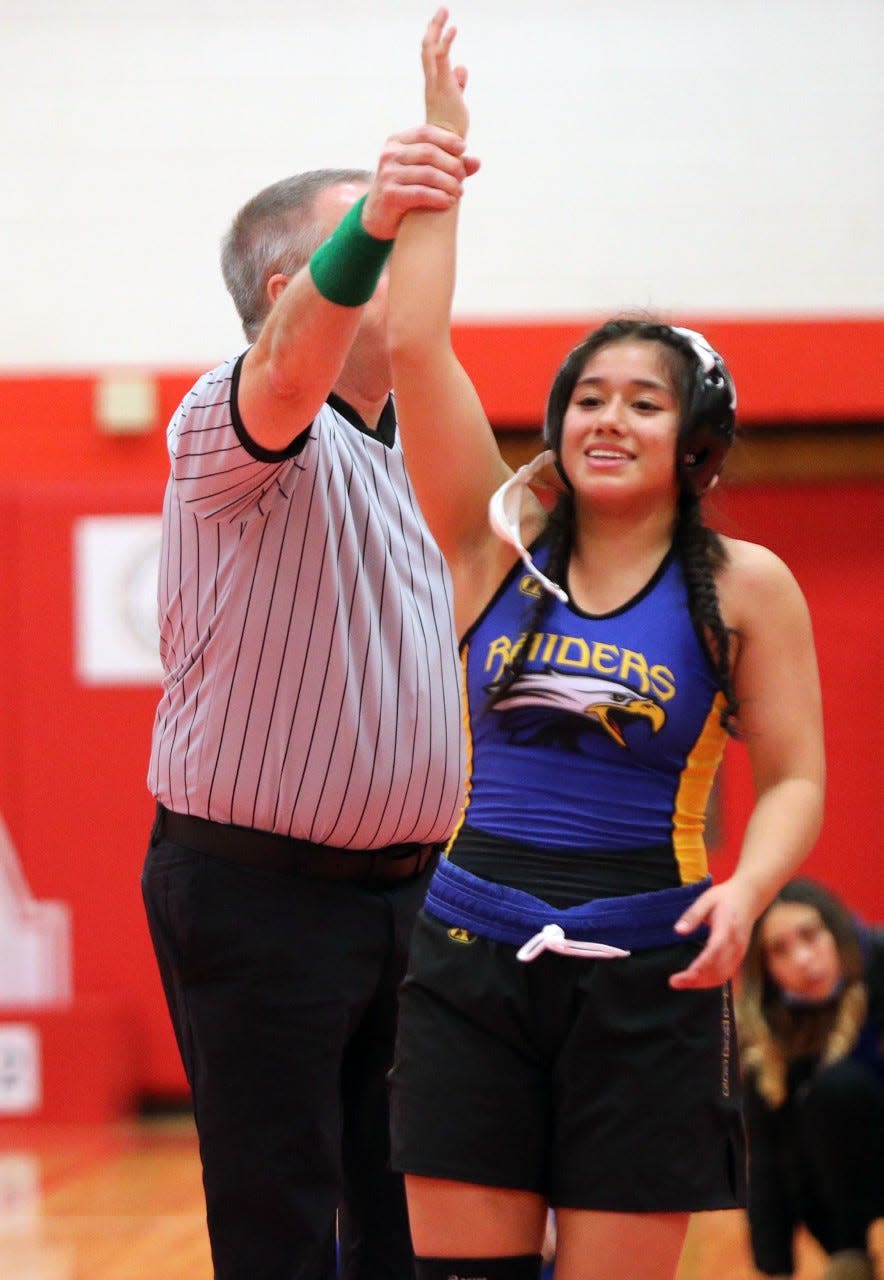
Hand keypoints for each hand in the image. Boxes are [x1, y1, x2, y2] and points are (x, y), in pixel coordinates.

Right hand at [361, 123, 478, 240]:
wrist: (379, 218)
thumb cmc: (405, 190)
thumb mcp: (423, 172)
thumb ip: (448, 165)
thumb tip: (477, 162)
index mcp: (397, 142)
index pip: (426, 133)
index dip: (447, 139)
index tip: (463, 149)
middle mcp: (390, 154)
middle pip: (429, 152)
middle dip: (451, 165)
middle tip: (462, 178)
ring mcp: (388, 174)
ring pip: (428, 174)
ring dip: (448, 183)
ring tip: (459, 192)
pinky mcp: (390, 195)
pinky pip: (421, 193)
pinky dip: (439, 197)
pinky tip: (449, 202)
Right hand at [422, 7, 469, 137]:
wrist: (444, 153)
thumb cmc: (449, 135)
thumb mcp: (455, 103)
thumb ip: (457, 85)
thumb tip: (462, 68)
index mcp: (433, 86)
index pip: (431, 58)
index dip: (436, 39)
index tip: (446, 25)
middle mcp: (431, 83)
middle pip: (427, 49)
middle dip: (434, 28)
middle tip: (443, 10)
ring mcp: (435, 84)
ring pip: (430, 50)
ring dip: (437, 29)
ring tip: (444, 10)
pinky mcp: (441, 86)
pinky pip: (440, 59)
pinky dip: (445, 42)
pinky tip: (453, 29)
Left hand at [668, 879, 755, 989]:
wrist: (748, 897)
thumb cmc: (724, 898)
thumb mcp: (705, 900)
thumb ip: (692, 915)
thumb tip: (678, 930)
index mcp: (727, 929)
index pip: (714, 953)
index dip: (700, 967)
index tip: (684, 975)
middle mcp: (736, 945)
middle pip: (717, 969)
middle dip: (696, 980)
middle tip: (674, 982)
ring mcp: (739, 952)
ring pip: (722, 975)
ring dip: (702, 983)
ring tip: (681, 983)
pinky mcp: (739, 956)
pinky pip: (726, 974)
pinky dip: (711, 981)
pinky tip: (696, 981)